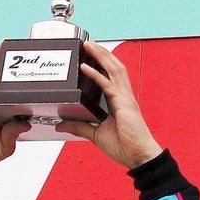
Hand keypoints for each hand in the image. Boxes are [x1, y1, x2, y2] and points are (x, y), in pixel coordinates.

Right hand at [0, 54, 29, 172]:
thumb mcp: (4, 146)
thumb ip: (14, 134)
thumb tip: (26, 122)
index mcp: (4, 116)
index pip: (15, 98)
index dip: (24, 88)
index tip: (37, 78)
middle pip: (2, 85)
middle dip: (10, 70)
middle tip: (21, 53)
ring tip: (5, 51)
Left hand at [55, 41, 163, 168]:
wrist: (138, 156)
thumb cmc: (125, 146)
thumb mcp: (96, 134)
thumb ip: (79, 127)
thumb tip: (61, 124)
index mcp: (119, 101)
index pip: (111, 75)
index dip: (103, 62)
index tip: (91, 53)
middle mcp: (124, 96)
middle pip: (114, 67)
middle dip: (102, 53)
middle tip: (88, 42)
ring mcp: (125, 98)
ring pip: (114, 69)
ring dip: (101, 56)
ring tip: (89, 45)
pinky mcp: (123, 104)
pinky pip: (108, 85)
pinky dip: (96, 74)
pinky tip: (85, 67)